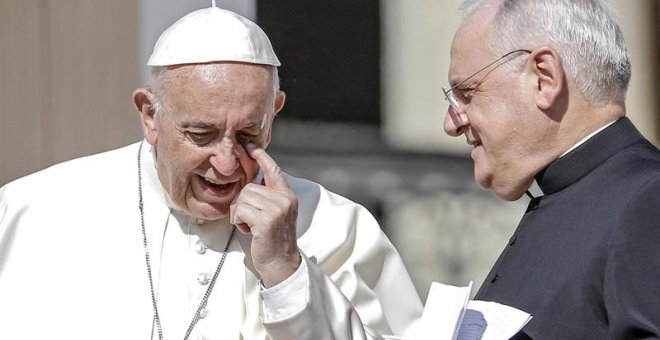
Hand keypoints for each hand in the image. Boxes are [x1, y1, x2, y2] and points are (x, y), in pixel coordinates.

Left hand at [230, 143, 300, 287]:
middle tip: (249, 220)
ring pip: (244, 198)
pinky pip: (241, 210)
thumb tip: (252, 182)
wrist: (282, 264)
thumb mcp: (276, 214)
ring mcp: (277, 208)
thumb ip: (269, 197)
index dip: (262, 157)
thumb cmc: (273, 240)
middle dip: (243, 203)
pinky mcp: (266, 219)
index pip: (274, 170)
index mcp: (288, 195)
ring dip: (240, 213)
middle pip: (250, 187)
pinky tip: (249, 230)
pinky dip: (239, 221)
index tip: (250, 146)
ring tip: (251, 226)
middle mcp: (285, 199)